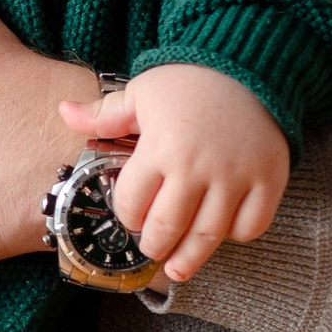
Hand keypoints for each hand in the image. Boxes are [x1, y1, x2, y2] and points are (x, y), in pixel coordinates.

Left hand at [61, 62, 287, 282]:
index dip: (126, 215)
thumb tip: (63, 112)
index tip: (130, 215)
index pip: (131, 203)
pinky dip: (237, 235)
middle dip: (153, 245)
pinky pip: (251, 225)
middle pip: (167, 228)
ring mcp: (235, 177)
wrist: (249, 63)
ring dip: (189, 258)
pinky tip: (223, 231)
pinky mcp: (268, 179)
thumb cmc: (191, 79)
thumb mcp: (142, 92)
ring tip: (177, 268)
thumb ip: (104, 114)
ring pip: (207, 236)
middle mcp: (196, 168)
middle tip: (151, 248)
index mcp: (159, 148)